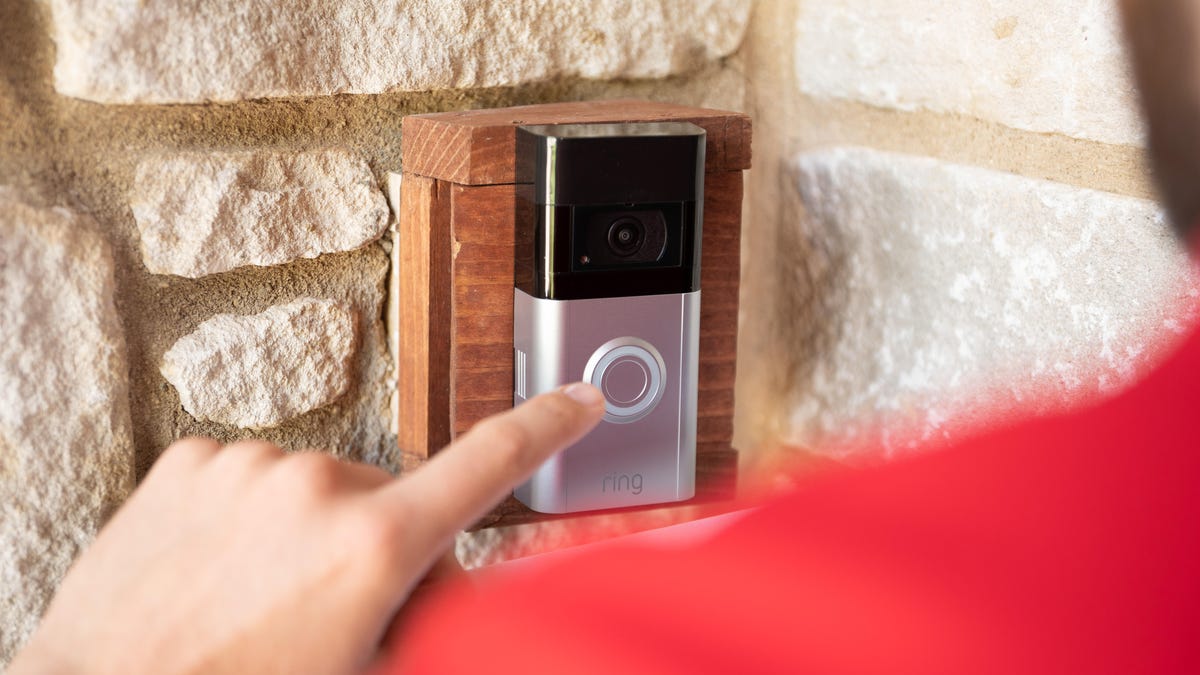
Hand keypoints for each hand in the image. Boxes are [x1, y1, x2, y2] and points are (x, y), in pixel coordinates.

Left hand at [9, 383, 604, 674]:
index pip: (488, 464)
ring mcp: (249, 465)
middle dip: (382, 549)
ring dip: (311, 534)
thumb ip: (428, 620)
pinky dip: (253, 517)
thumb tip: (457, 595)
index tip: (580, 396)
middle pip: (390, 503)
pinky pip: (254, 479)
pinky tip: (223, 570)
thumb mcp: (370, 669)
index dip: (547, 426)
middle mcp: (319, 485)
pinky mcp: (192, 459)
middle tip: (337, 616)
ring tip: (264, 601)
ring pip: (318, 492)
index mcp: (374, 543)